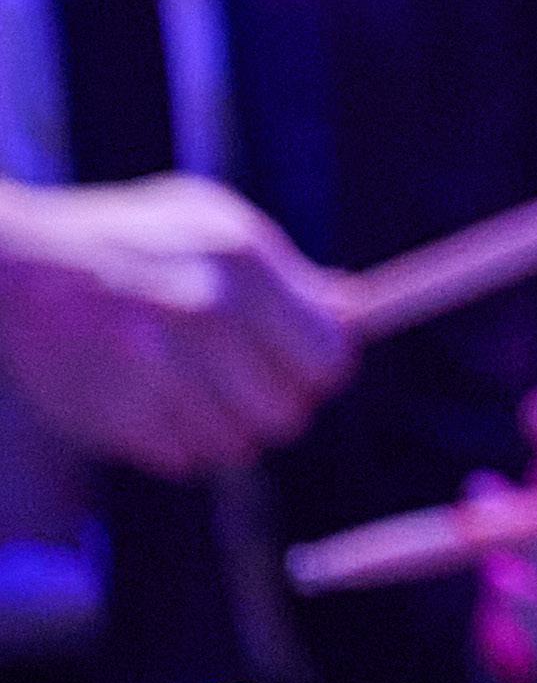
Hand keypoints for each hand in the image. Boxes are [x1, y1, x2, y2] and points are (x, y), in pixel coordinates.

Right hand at [0, 173, 354, 475]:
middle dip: (277, 404)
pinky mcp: (116, 416)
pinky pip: (184, 461)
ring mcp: (156, 369)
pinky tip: (154, 400)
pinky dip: (178, 441)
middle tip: (247, 381)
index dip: (323, 370)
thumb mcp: (212, 221)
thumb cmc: (130, 236)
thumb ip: (286, 272)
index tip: (306, 367)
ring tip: (195, 388)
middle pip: (288, 414)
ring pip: (238, 447)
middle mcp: (203, 314)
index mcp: (239, 261)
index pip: (328, 359)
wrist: (21, 262)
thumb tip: (356, 311)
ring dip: (226, 427)